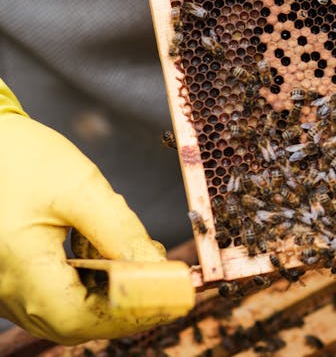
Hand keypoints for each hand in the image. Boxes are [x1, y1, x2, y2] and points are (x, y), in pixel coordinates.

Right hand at [0, 78, 187, 343]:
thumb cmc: (24, 159)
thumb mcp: (81, 187)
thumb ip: (120, 231)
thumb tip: (158, 267)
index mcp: (17, 266)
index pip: (79, 316)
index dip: (130, 312)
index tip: (173, 295)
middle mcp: (3, 289)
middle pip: (73, 322)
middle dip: (126, 305)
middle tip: (165, 279)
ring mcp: (2, 289)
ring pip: (65, 313)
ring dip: (109, 294)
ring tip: (135, 256)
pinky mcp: (8, 281)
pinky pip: (52, 298)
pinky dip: (87, 285)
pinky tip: (102, 252)